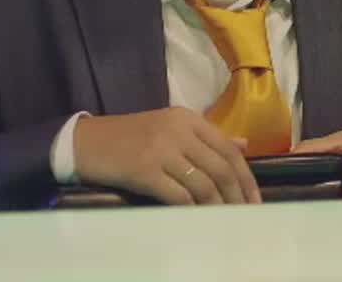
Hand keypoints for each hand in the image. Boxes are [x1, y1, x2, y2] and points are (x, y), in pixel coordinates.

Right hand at [73, 108, 261, 204]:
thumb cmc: (131, 137)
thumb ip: (207, 136)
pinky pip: (179, 196)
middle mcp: (179, 132)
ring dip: (218, 207)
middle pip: (221, 168)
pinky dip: (193, 210)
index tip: (255, 199)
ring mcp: (162, 151)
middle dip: (237, 196)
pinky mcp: (145, 172)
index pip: (228, 148)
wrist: (87, 142)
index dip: (246, 177)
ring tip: (225, 222)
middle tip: (245, 216)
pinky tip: (199, 220)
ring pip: (204, 184)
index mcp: (188, 119)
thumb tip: (244, 144)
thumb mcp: (171, 127)